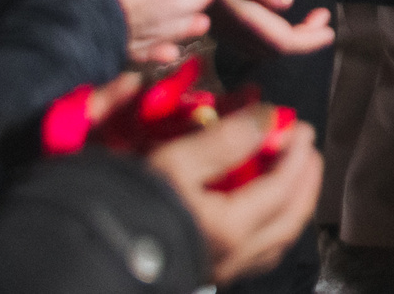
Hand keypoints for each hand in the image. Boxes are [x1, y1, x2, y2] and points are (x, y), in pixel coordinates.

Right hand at [144, 105, 321, 284]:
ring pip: (275, 242)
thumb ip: (226, 141)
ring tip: (291, 180)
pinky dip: (268, 229)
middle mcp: (234, 257)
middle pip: (289, 220)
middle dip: (305, 184)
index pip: (284, 187)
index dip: (297, 154)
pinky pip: (254, 255)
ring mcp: (220, 271)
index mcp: (232, 228)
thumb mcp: (174, 164)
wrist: (85, 258)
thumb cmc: (128, 207)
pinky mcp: (205, 274)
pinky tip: (258, 214)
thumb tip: (269, 117)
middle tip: (309, 154)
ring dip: (290, 207)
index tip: (302, 126)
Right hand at [198, 0, 333, 57]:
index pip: (282, 42)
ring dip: (290, 39)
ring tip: (310, 19)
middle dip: (304, 39)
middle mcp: (232, 31)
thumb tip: (288, 1)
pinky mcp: (218, 26)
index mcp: (240, 16)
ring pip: (263, 49)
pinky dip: (274, 36)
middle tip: (322, 17)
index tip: (330, 30)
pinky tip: (280, 17)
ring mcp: (223, 31)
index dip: (309, 41)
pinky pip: (252, 43)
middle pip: (274, 50)